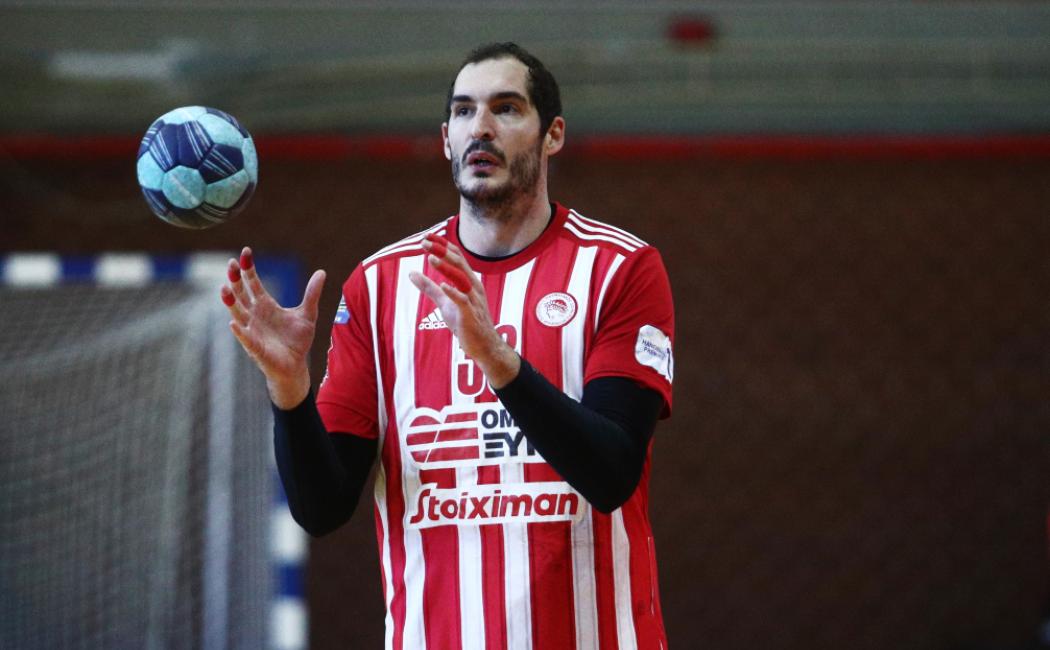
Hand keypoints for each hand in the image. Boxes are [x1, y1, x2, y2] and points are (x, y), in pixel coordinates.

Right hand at [220, 246, 325, 407]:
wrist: (296, 365)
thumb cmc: (298, 340)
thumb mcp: (308, 314)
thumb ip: (312, 294)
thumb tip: (322, 272)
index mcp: (265, 304)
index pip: (253, 282)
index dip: (248, 268)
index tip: (246, 252)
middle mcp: (254, 315)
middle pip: (241, 294)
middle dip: (235, 279)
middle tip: (231, 263)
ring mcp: (252, 330)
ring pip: (237, 313)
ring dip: (230, 301)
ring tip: (224, 288)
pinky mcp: (255, 347)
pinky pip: (245, 338)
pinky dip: (239, 332)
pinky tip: (233, 324)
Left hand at [408, 234, 519, 388]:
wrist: (484, 346)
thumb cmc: (465, 322)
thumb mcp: (444, 302)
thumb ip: (429, 287)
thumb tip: (411, 273)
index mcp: (469, 280)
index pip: (456, 257)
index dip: (442, 246)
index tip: (426, 237)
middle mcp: (473, 286)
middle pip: (459, 263)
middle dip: (442, 251)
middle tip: (424, 242)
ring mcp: (474, 300)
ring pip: (461, 279)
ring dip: (447, 267)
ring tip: (431, 258)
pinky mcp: (471, 315)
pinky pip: (463, 301)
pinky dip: (454, 293)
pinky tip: (443, 286)